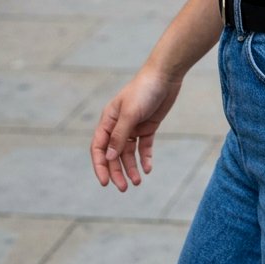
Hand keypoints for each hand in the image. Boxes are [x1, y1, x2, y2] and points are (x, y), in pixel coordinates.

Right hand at [90, 66, 182, 191]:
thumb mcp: (130, 114)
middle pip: (114, 154)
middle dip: (117, 171)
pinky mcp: (148, 127)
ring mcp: (133, 127)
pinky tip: (148, 169)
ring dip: (131, 168)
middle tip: (124, 188)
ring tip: (137, 182)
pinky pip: (144, 147)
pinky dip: (144, 158)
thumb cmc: (144, 90)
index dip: (100, 166)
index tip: (105, 183)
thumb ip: (119, 136)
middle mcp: (118, 125)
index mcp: (108, 120)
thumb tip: (109, 158)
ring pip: (128, 154)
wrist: (165, 76)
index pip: (99, 148)